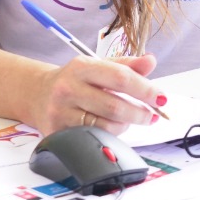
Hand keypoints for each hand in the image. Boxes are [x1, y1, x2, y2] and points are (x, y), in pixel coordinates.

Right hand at [31, 53, 162, 135]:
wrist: (38, 94)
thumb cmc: (76, 80)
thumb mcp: (99, 66)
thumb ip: (127, 65)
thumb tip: (151, 61)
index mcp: (82, 67)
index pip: (120, 78)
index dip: (145, 89)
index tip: (161, 98)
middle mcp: (68, 88)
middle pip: (114, 106)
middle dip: (140, 113)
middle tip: (151, 115)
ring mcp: (60, 112)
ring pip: (105, 126)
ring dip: (125, 125)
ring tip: (128, 120)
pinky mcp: (56, 133)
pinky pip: (92, 139)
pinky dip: (108, 135)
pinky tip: (112, 128)